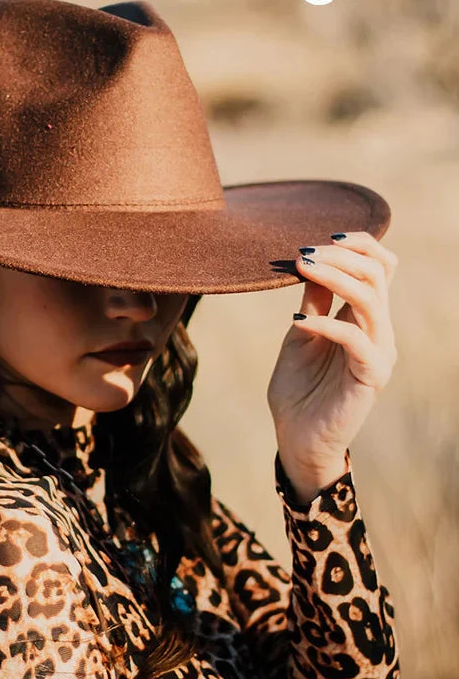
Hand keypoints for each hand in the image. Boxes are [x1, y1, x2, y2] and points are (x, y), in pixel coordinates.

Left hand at [266, 231, 397, 500]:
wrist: (298, 439)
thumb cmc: (298, 390)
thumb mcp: (301, 335)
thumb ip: (314, 301)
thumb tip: (310, 261)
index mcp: (364, 318)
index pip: (380, 267)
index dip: (359, 245)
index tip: (319, 239)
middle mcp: (378, 331)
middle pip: (377, 274)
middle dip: (340, 256)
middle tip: (303, 254)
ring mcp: (378, 352)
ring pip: (371, 298)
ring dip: (335, 277)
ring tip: (303, 269)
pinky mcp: (371, 376)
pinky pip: (356, 339)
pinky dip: (326, 323)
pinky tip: (298, 321)